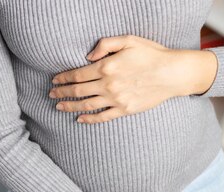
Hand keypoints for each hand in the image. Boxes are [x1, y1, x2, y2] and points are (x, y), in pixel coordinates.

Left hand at [49, 35, 217, 123]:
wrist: (173, 73)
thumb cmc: (152, 54)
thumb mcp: (128, 40)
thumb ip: (105, 44)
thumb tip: (88, 56)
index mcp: (107, 66)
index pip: (78, 74)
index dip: (63, 77)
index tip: (54, 80)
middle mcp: (108, 84)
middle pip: (78, 91)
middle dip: (61, 92)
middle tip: (51, 94)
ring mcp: (116, 99)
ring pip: (86, 105)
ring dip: (70, 106)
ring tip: (59, 106)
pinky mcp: (124, 109)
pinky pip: (102, 117)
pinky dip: (88, 119)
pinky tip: (79, 119)